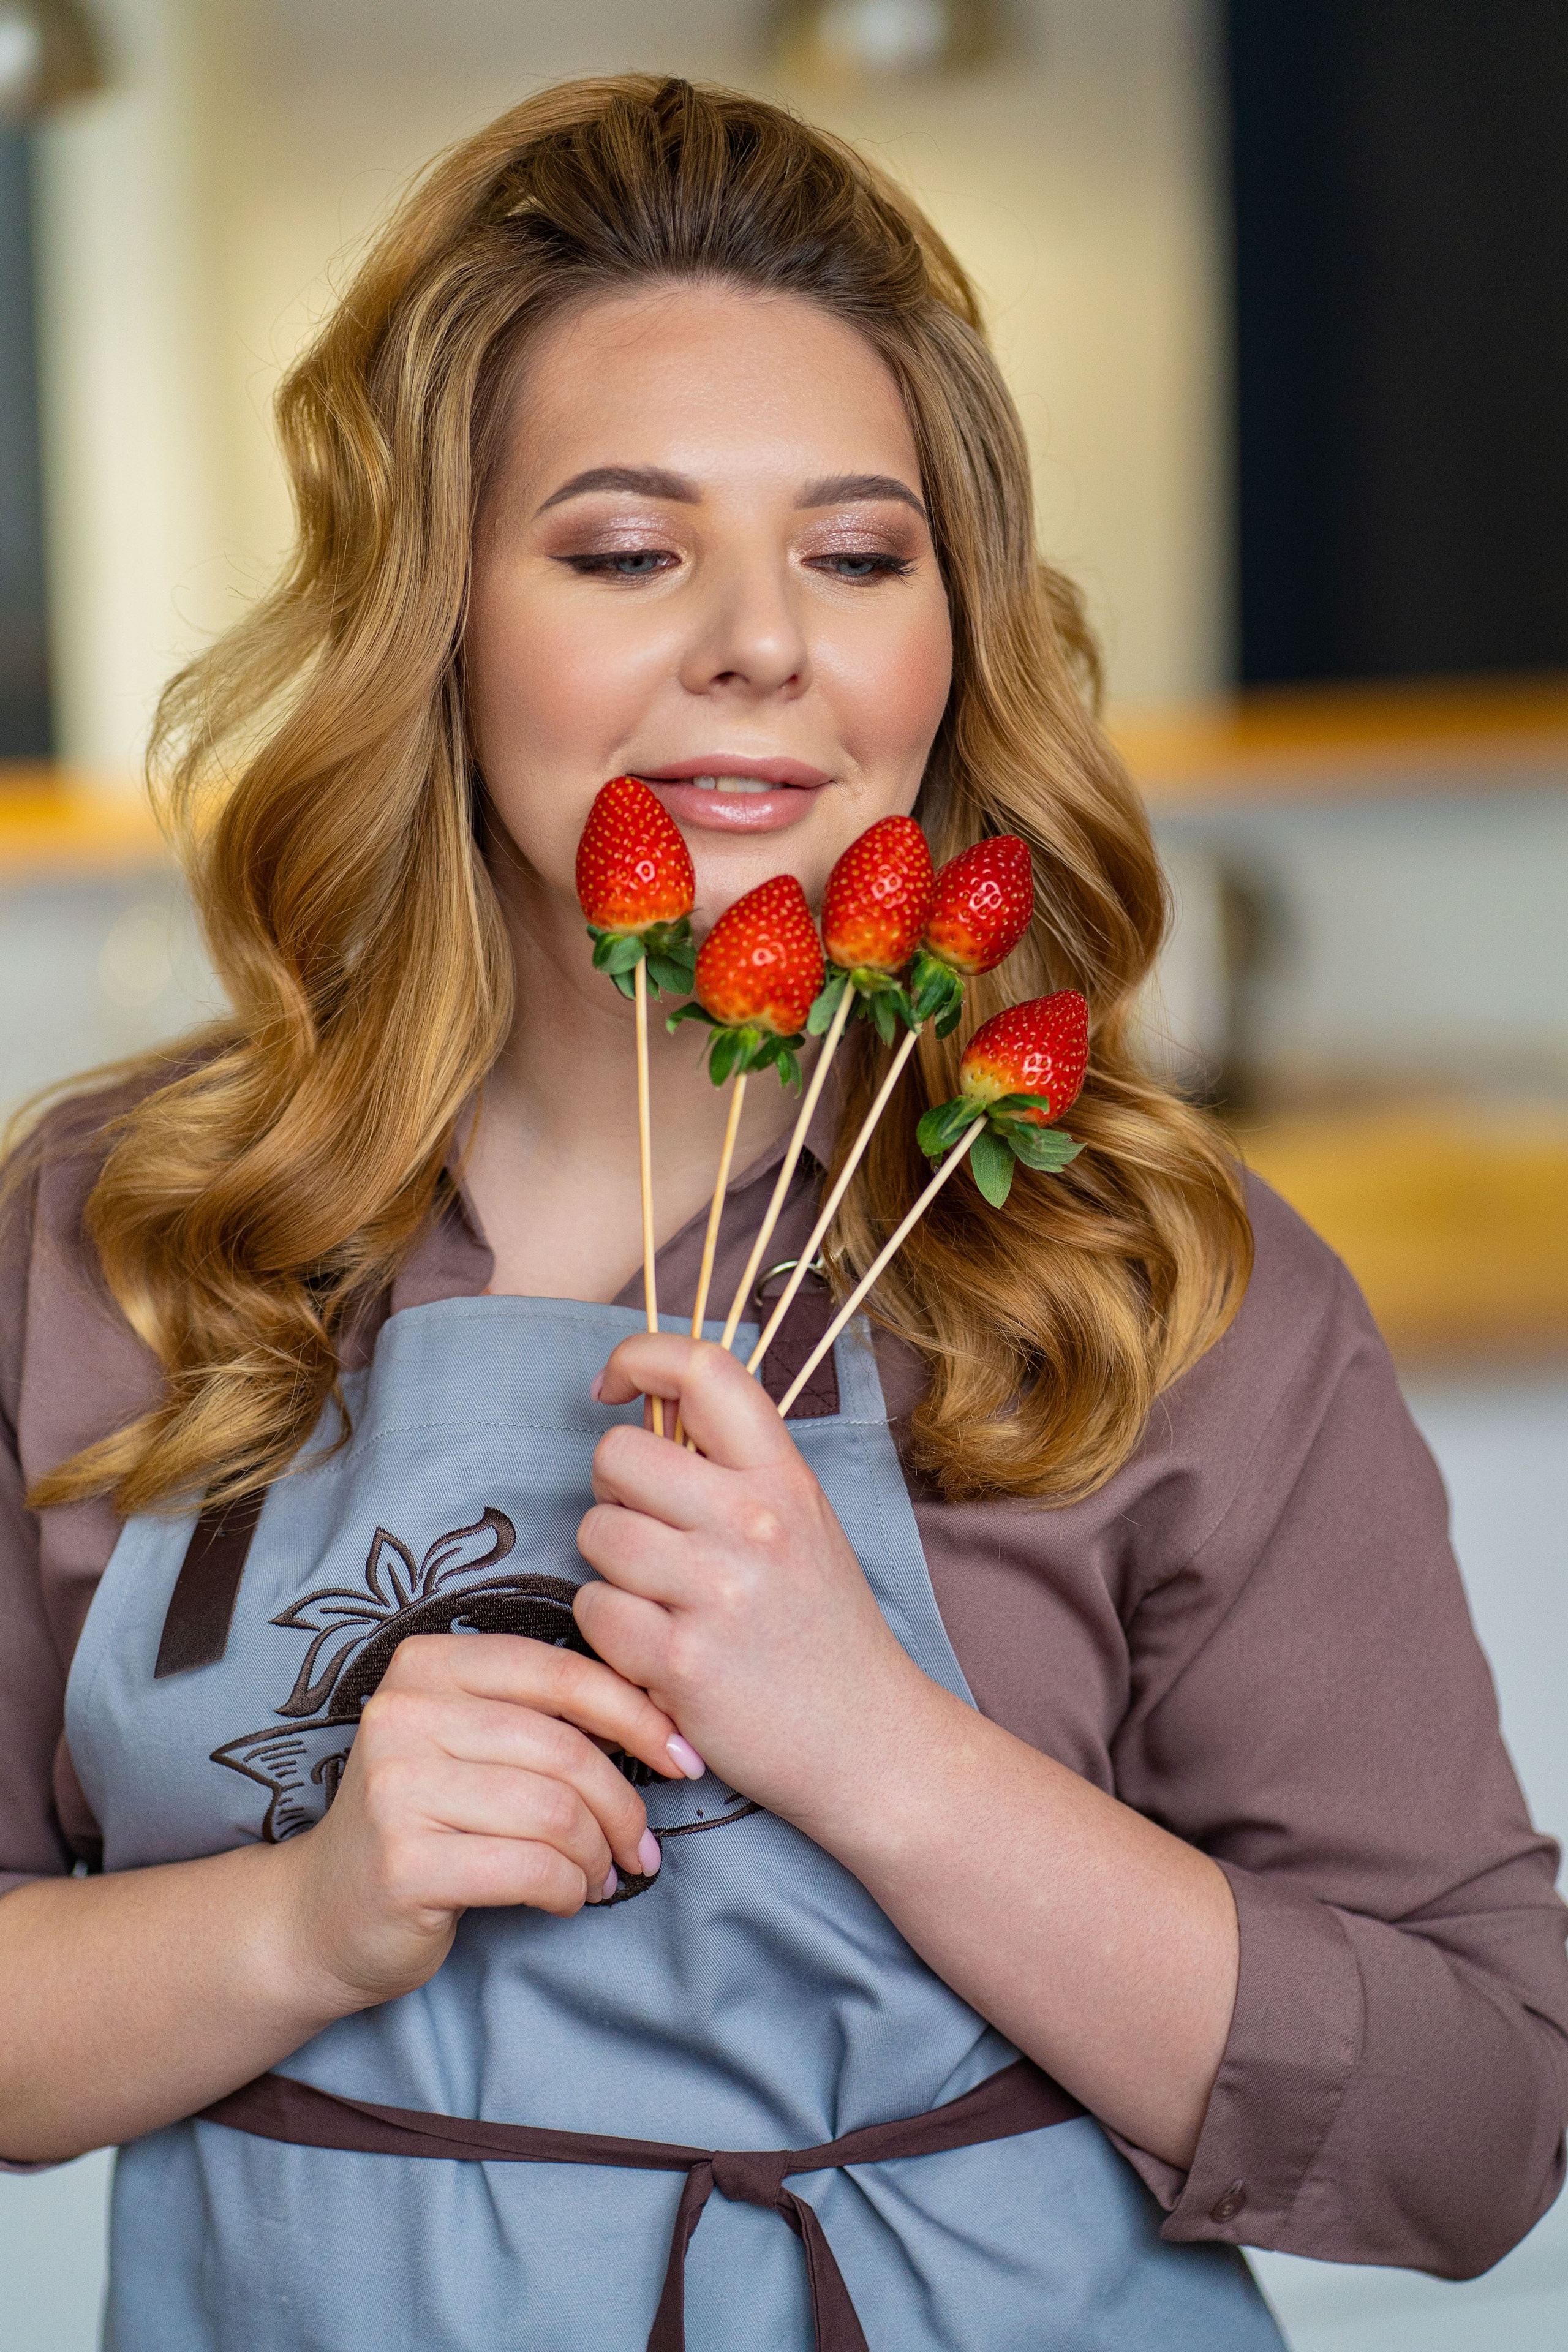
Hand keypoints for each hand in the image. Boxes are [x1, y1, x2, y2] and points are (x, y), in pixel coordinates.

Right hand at [282, 1634, 701, 2010]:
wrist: (324, 1911)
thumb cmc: (426, 1819)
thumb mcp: (472, 1742)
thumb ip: (541, 1716)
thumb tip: (664, 1724)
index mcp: (428, 1664)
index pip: (561, 1672)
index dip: (637, 1714)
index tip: (681, 1757)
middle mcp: (403, 1712)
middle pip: (564, 1749)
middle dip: (622, 1806)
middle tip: (640, 1847)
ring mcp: (396, 1787)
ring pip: (554, 1812)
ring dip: (596, 1855)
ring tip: (600, 1877)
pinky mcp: (403, 1862)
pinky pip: (530, 1868)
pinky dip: (567, 1889)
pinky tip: (564, 1898)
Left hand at [575, 1335, 939, 1839]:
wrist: (868, 1741)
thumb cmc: (822, 1627)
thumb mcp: (802, 1521)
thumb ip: (735, 1466)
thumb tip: (649, 1404)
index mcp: (784, 1476)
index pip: (701, 1368)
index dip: (638, 1358)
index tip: (614, 1387)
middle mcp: (754, 1521)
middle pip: (617, 1454)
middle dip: (613, 1492)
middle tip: (650, 1532)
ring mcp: (717, 1590)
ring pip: (595, 1532)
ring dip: (611, 1568)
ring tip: (663, 1600)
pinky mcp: (680, 1660)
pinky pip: (593, 1610)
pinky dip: (611, 1632)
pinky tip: (658, 1651)